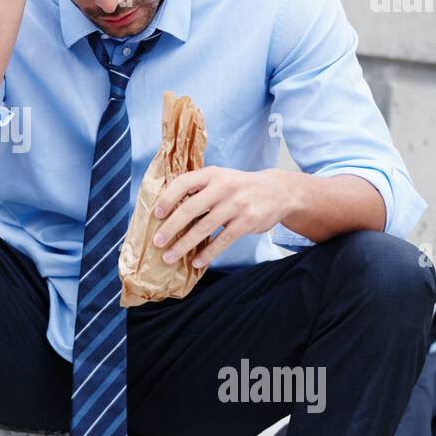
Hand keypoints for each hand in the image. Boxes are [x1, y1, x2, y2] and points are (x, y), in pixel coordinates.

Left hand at [151, 167, 297, 267]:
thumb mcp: (221, 178)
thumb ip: (199, 189)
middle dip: (170, 227)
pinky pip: (223, 240)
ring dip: (184, 245)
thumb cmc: (240, 187)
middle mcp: (223, 187)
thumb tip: (168, 209)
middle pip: (190, 209)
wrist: (278, 191)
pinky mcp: (247, 221)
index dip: (167, 198)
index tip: (156, 214)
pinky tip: (196, 262)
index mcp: (212, 174)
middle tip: (157, 242)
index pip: (183, 183)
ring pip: (204, 228)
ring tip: (170, 257)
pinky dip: (208, 253)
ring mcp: (236, 204)